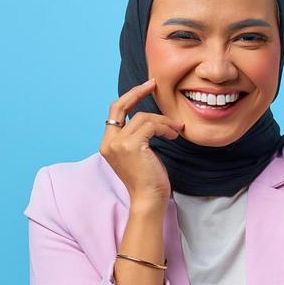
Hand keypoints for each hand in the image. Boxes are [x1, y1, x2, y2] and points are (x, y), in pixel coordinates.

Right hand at [102, 78, 182, 205]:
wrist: (148, 200)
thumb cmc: (147, 180)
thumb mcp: (138, 154)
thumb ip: (136, 136)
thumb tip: (149, 117)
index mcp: (107, 144)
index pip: (115, 112)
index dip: (130, 97)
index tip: (146, 88)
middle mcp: (108, 142)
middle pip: (120, 106)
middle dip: (137, 92)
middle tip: (154, 84)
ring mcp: (118, 144)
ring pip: (143, 117)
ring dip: (163, 121)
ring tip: (176, 130)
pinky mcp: (131, 146)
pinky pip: (151, 126)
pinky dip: (165, 128)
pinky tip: (173, 135)